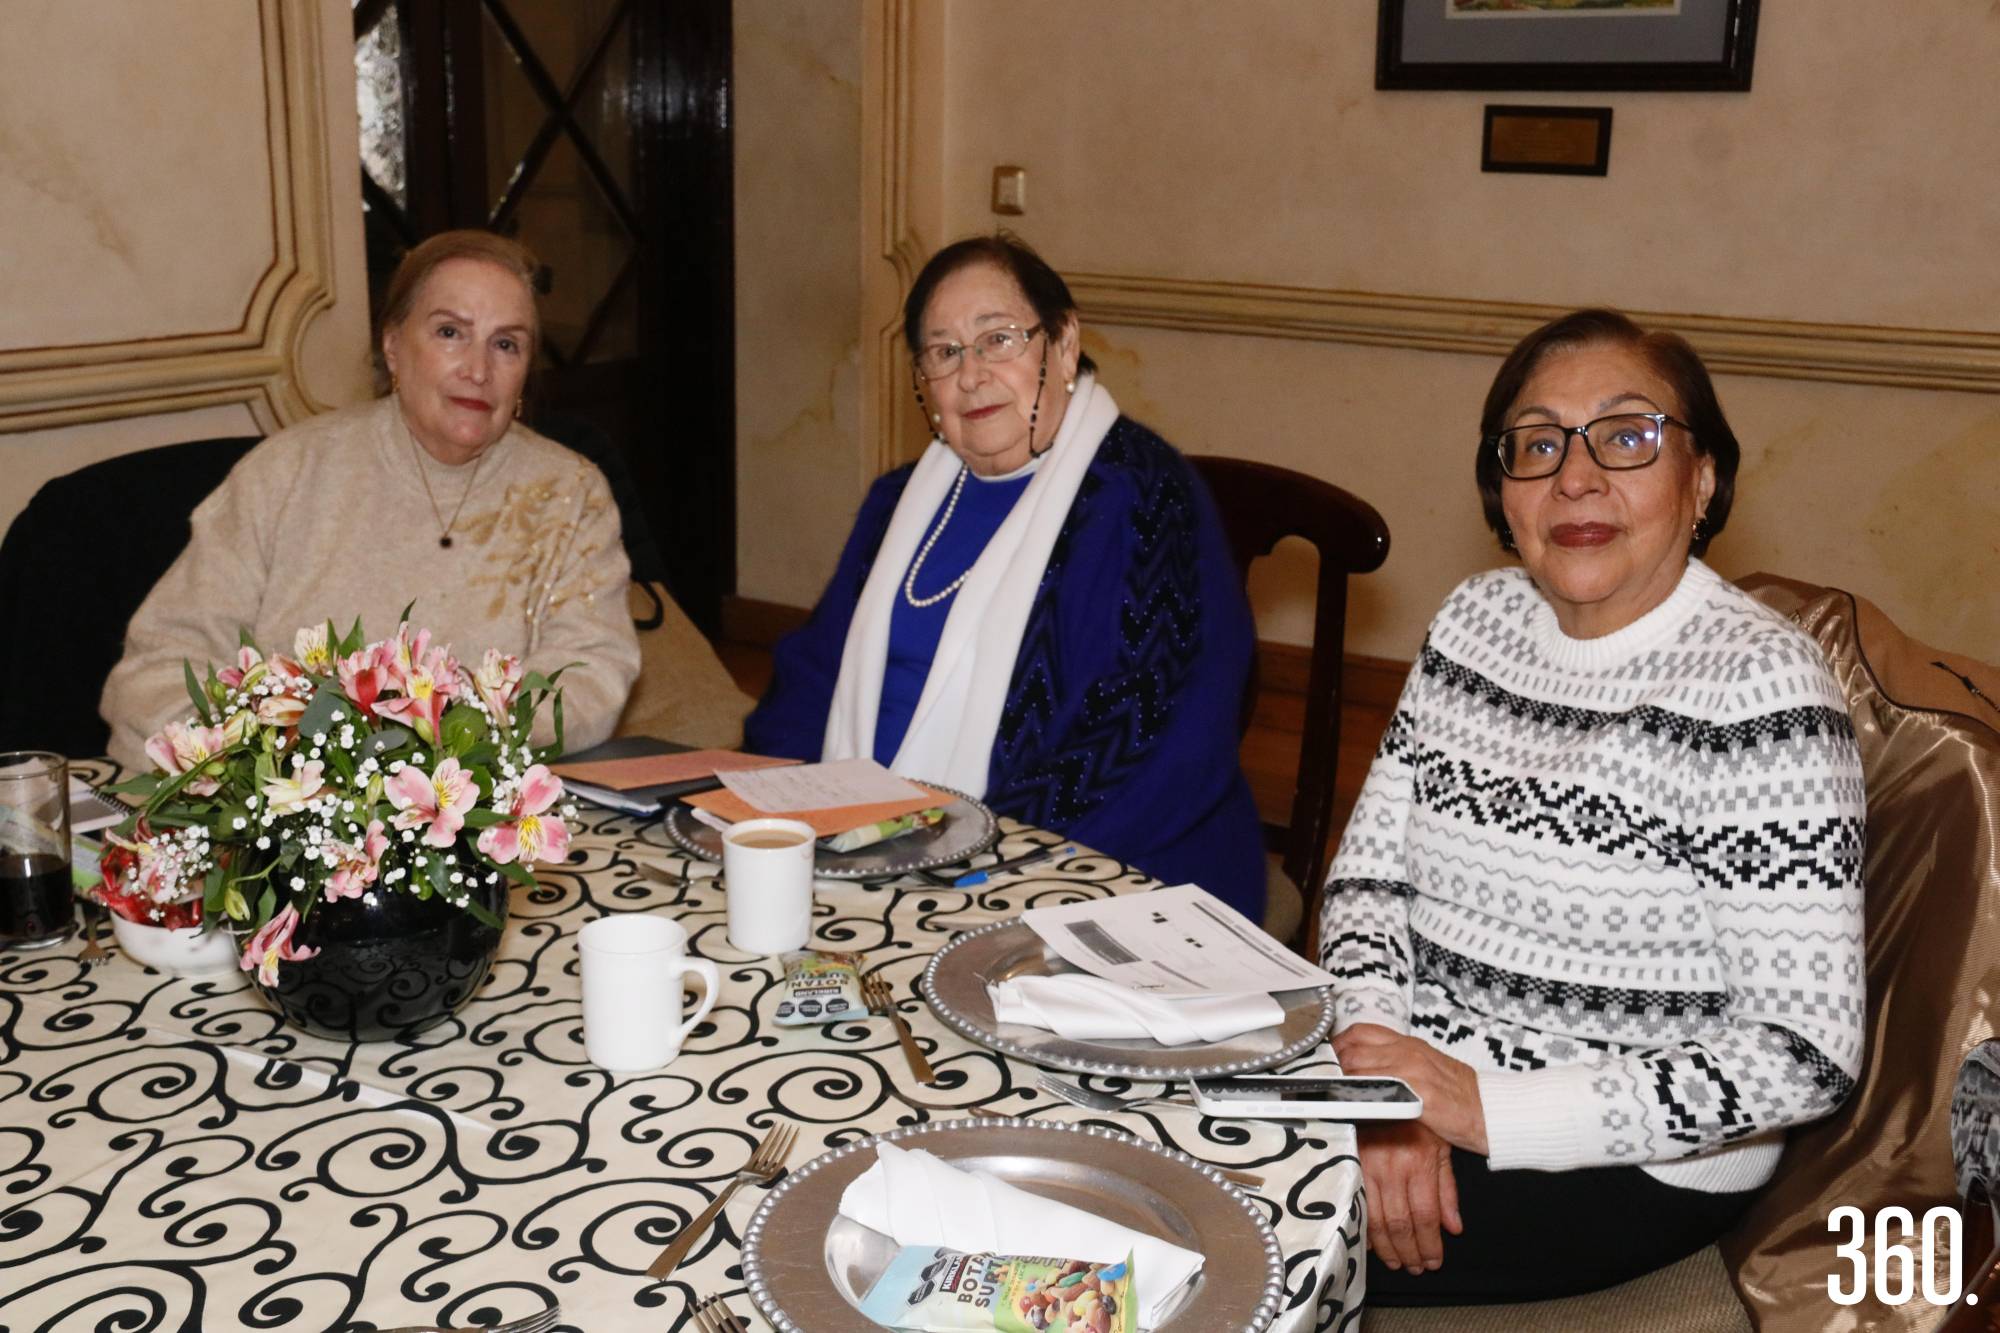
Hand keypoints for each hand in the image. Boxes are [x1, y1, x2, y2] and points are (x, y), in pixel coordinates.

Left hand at [1333, 1023, 1489, 1155]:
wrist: (1493, 1111)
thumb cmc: (1460, 1095)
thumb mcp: (1426, 1069)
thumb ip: (1396, 1064)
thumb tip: (1362, 1070)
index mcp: (1409, 1044)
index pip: (1361, 1032)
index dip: (1338, 1044)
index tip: (1325, 1061)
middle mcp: (1408, 1052)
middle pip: (1353, 1049)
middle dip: (1332, 1065)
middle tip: (1321, 1082)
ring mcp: (1412, 1072)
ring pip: (1360, 1068)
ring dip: (1339, 1082)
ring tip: (1328, 1096)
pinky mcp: (1419, 1095)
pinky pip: (1379, 1091)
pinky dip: (1359, 1098)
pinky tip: (1350, 1107)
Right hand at [1356, 1118, 1461, 1274]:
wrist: (1379, 1087)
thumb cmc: (1414, 1114)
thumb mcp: (1440, 1146)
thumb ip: (1447, 1188)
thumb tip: (1454, 1227)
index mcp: (1419, 1162)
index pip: (1426, 1216)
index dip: (1430, 1245)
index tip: (1434, 1261)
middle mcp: (1392, 1167)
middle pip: (1400, 1223)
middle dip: (1409, 1252)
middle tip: (1415, 1268)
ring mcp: (1367, 1165)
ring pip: (1376, 1219)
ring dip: (1388, 1247)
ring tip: (1397, 1262)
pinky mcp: (1349, 1163)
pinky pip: (1356, 1204)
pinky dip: (1363, 1228)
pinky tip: (1371, 1243)